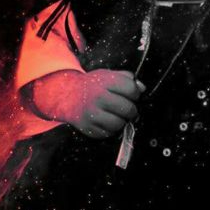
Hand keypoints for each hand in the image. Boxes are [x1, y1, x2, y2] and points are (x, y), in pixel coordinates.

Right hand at [31, 69, 145, 138]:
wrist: (67, 95)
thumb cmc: (92, 86)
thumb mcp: (108, 75)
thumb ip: (127, 78)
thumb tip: (142, 88)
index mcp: (105, 82)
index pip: (131, 90)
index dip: (136, 94)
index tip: (132, 96)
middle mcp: (98, 97)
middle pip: (128, 109)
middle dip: (132, 111)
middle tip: (128, 110)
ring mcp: (91, 113)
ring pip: (119, 124)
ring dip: (122, 122)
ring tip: (118, 116)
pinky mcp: (87, 127)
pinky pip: (108, 134)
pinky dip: (111, 130)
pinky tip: (106, 122)